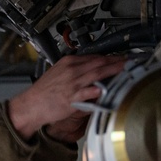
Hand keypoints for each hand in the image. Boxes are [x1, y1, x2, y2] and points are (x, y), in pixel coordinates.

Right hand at [8, 53, 126, 140]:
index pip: (94, 57)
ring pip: (97, 74)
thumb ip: (75, 71)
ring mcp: (73, 83)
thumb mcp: (59, 73)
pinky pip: (89, 91)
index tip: (120, 58)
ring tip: (125, 70)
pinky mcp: (72, 97)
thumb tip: (90, 71)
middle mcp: (72, 69)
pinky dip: (100, 89)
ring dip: (113, 71)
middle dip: (116, 61)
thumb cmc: (44, 91)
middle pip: (99, 63)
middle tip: (129, 61)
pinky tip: (111, 88)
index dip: (109, 57)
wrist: (31, 104)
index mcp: (69, 62)